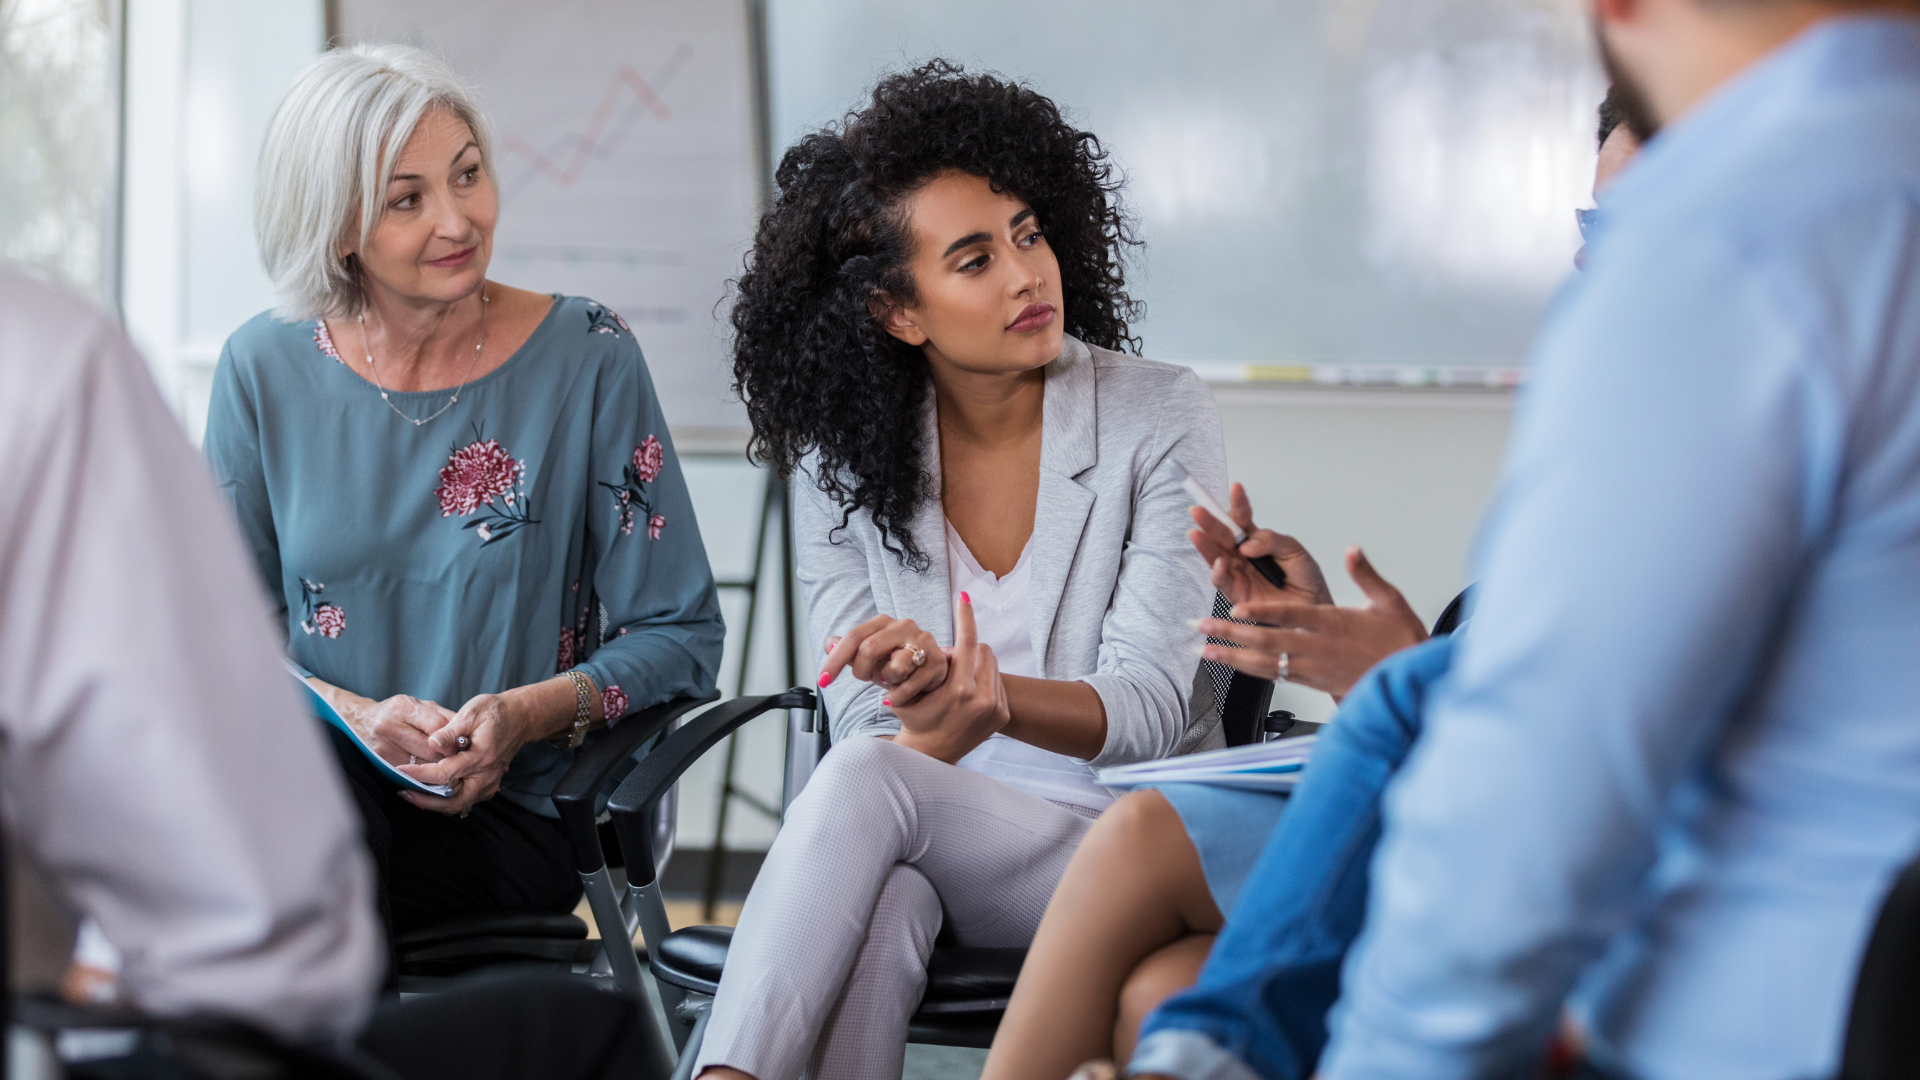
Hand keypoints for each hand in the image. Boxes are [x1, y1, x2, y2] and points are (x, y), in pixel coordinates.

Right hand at [341, 692, 455, 767]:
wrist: (360, 721)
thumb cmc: (397, 713)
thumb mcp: (419, 706)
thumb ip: (442, 717)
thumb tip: (465, 733)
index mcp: (403, 707)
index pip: (436, 727)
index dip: (452, 738)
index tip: (461, 745)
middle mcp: (389, 726)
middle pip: (429, 749)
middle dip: (446, 756)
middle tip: (457, 760)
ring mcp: (382, 746)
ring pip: (420, 766)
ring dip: (435, 769)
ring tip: (445, 767)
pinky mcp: (380, 763)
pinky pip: (408, 774)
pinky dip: (421, 775)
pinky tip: (429, 773)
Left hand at [399, 691, 535, 815]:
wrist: (520, 718)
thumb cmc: (494, 712)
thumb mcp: (471, 712)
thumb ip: (450, 730)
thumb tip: (431, 743)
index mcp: (481, 756)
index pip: (445, 773)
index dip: (420, 774)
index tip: (400, 770)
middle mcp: (486, 775)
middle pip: (452, 801)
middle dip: (425, 801)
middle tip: (403, 792)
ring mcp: (489, 784)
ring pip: (458, 805)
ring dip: (434, 804)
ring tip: (411, 793)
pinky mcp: (488, 787)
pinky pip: (464, 801)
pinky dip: (445, 801)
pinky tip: (430, 791)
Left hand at [819, 614, 948, 708]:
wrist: (928, 678)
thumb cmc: (895, 665)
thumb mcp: (867, 659)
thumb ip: (847, 650)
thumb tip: (829, 643)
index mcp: (883, 622)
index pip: (853, 637)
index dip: (835, 661)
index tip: (823, 681)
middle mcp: (904, 626)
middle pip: (869, 648)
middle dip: (862, 671)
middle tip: (866, 679)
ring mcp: (923, 642)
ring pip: (893, 667)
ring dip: (886, 681)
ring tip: (890, 681)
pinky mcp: (937, 662)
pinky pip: (908, 685)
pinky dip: (897, 697)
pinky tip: (896, 696)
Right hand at [890, 595, 1008, 762]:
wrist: (930, 754)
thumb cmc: (914, 718)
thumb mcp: (908, 690)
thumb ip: (923, 665)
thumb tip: (940, 644)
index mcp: (958, 690)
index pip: (967, 642)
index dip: (964, 617)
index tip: (964, 597)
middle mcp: (982, 698)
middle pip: (982, 649)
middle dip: (966, 649)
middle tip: (948, 664)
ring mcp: (995, 708)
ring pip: (991, 663)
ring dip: (976, 664)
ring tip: (958, 680)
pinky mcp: (1002, 715)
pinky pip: (997, 682)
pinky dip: (983, 680)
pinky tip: (968, 695)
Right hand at [1187, 483, 1331, 606]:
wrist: (1313, 607)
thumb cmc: (1305, 579)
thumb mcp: (1295, 551)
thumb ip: (1272, 541)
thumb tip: (1247, 544)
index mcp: (1256, 539)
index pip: (1242, 517)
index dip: (1238, 503)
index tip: (1236, 487)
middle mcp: (1242, 554)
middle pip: (1222, 534)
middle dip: (1210, 521)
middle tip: (1198, 509)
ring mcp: (1237, 572)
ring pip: (1215, 556)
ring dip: (1204, 544)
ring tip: (1195, 532)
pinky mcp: (1236, 593)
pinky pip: (1222, 581)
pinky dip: (1218, 572)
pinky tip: (1220, 562)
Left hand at [1199, 546, 1426, 700]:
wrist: (1408, 682)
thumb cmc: (1400, 642)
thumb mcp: (1390, 601)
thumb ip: (1366, 575)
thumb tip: (1353, 549)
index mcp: (1333, 623)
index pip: (1291, 615)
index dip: (1263, 612)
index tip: (1237, 606)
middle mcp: (1317, 648)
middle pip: (1267, 640)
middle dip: (1231, 633)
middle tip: (1202, 625)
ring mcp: (1312, 668)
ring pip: (1265, 663)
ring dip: (1232, 656)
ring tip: (1204, 650)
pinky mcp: (1311, 682)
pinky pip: (1274, 676)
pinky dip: (1249, 670)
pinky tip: (1231, 666)